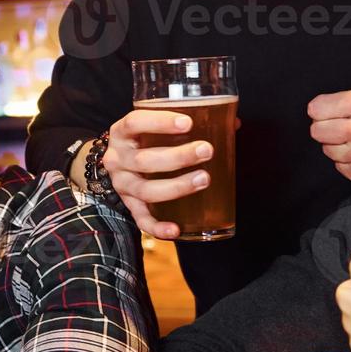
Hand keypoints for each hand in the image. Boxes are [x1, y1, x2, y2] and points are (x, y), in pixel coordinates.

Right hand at [103, 108, 214, 240]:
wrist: (121, 164)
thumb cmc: (146, 140)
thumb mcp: (157, 127)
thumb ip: (190, 122)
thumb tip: (233, 124)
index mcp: (122, 133)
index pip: (134, 123)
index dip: (159, 122)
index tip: (188, 122)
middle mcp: (117, 159)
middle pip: (144, 160)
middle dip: (178, 157)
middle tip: (207, 151)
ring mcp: (122, 184)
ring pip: (145, 191)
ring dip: (176, 187)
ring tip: (204, 179)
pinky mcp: (129, 206)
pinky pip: (142, 220)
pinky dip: (158, 227)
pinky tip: (176, 230)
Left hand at [308, 89, 350, 187]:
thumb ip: (344, 102)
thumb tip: (315, 111)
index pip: (316, 109)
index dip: (322, 111)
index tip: (330, 112)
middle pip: (317, 131)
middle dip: (326, 128)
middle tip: (343, 127)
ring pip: (327, 149)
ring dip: (338, 146)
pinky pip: (340, 166)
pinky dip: (348, 161)